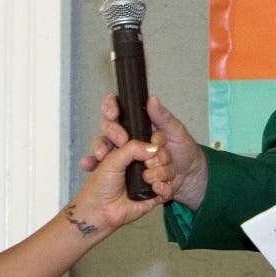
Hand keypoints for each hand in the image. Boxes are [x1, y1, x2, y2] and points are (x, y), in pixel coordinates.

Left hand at [68, 138, 170, 232]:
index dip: (149, 138)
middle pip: (161, 153)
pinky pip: (169, 189)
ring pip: (168, 169)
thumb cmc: (100, 185)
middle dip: (157, 158)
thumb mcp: (112, 160)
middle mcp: (142, 163)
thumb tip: (154, 148)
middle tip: (147, 164)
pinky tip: (155, 188)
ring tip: (147, 179)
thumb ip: (132, 148)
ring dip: (160, 173)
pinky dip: (164, 188)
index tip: (141, 141)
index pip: (148, 138)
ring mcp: (149, 178)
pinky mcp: (154, 195)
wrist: (100, 211)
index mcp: (130, 151)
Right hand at [79, 94, 207, 209]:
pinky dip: (93, 165)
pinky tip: (87, 165)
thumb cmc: (182, 150)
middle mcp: (127, 136)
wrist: (188, 177)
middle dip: (111, 132)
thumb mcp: (176, 131)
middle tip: (121, 139)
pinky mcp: (121, 170)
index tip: (114, 113)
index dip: (111, 106)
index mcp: (138, 122)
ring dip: (102, 150)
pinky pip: (102, 167)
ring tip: (103, 156)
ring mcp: (122, 153)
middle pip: (108, 128)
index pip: (118, 108)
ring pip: (103, 146)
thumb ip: (163, 117)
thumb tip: (151, 99)